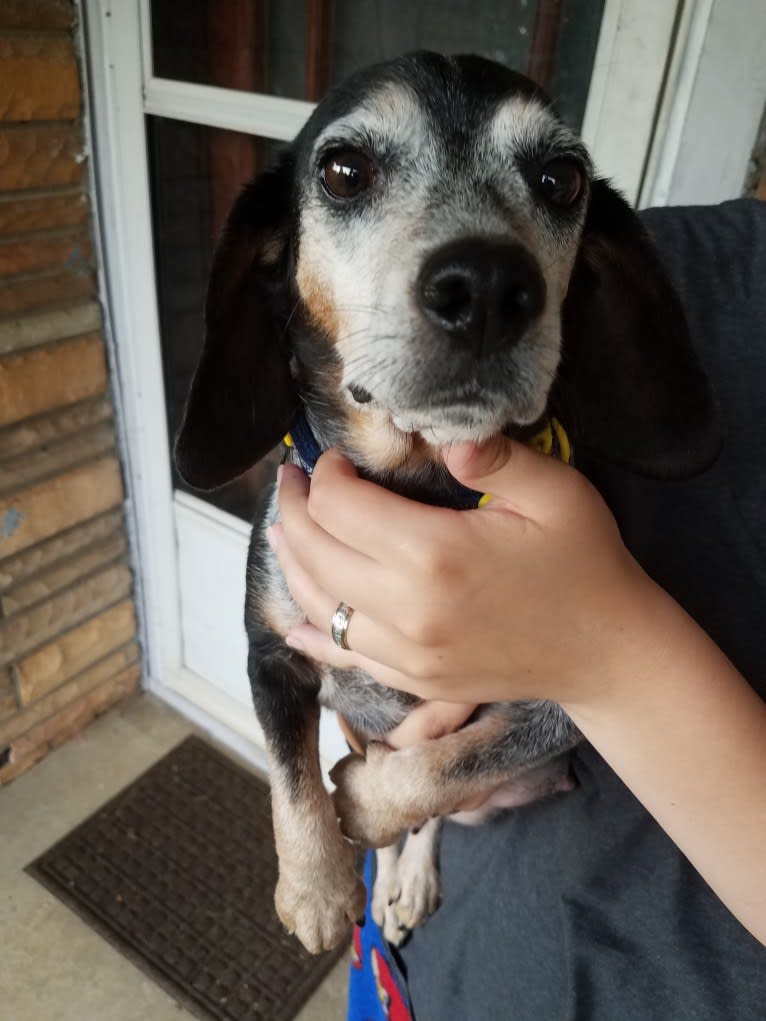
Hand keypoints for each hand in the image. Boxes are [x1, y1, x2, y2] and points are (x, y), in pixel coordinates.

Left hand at [269, 435, 656, 709]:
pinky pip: (345, 657)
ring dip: (294, 565)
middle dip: (296, 511)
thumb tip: (439, 432)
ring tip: (284, 531)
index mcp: (434, 554)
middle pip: (316, 554)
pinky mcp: (415, 681)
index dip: (325, 474)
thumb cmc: (585, 564)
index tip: (335, 458)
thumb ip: (494, 456)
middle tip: (293, 482)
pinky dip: (314, 634)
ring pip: (319, 607)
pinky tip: (295, 622)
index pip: (340, 506)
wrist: (609, 654)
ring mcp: (407, 655)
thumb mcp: (556, 493)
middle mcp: (407, 610)